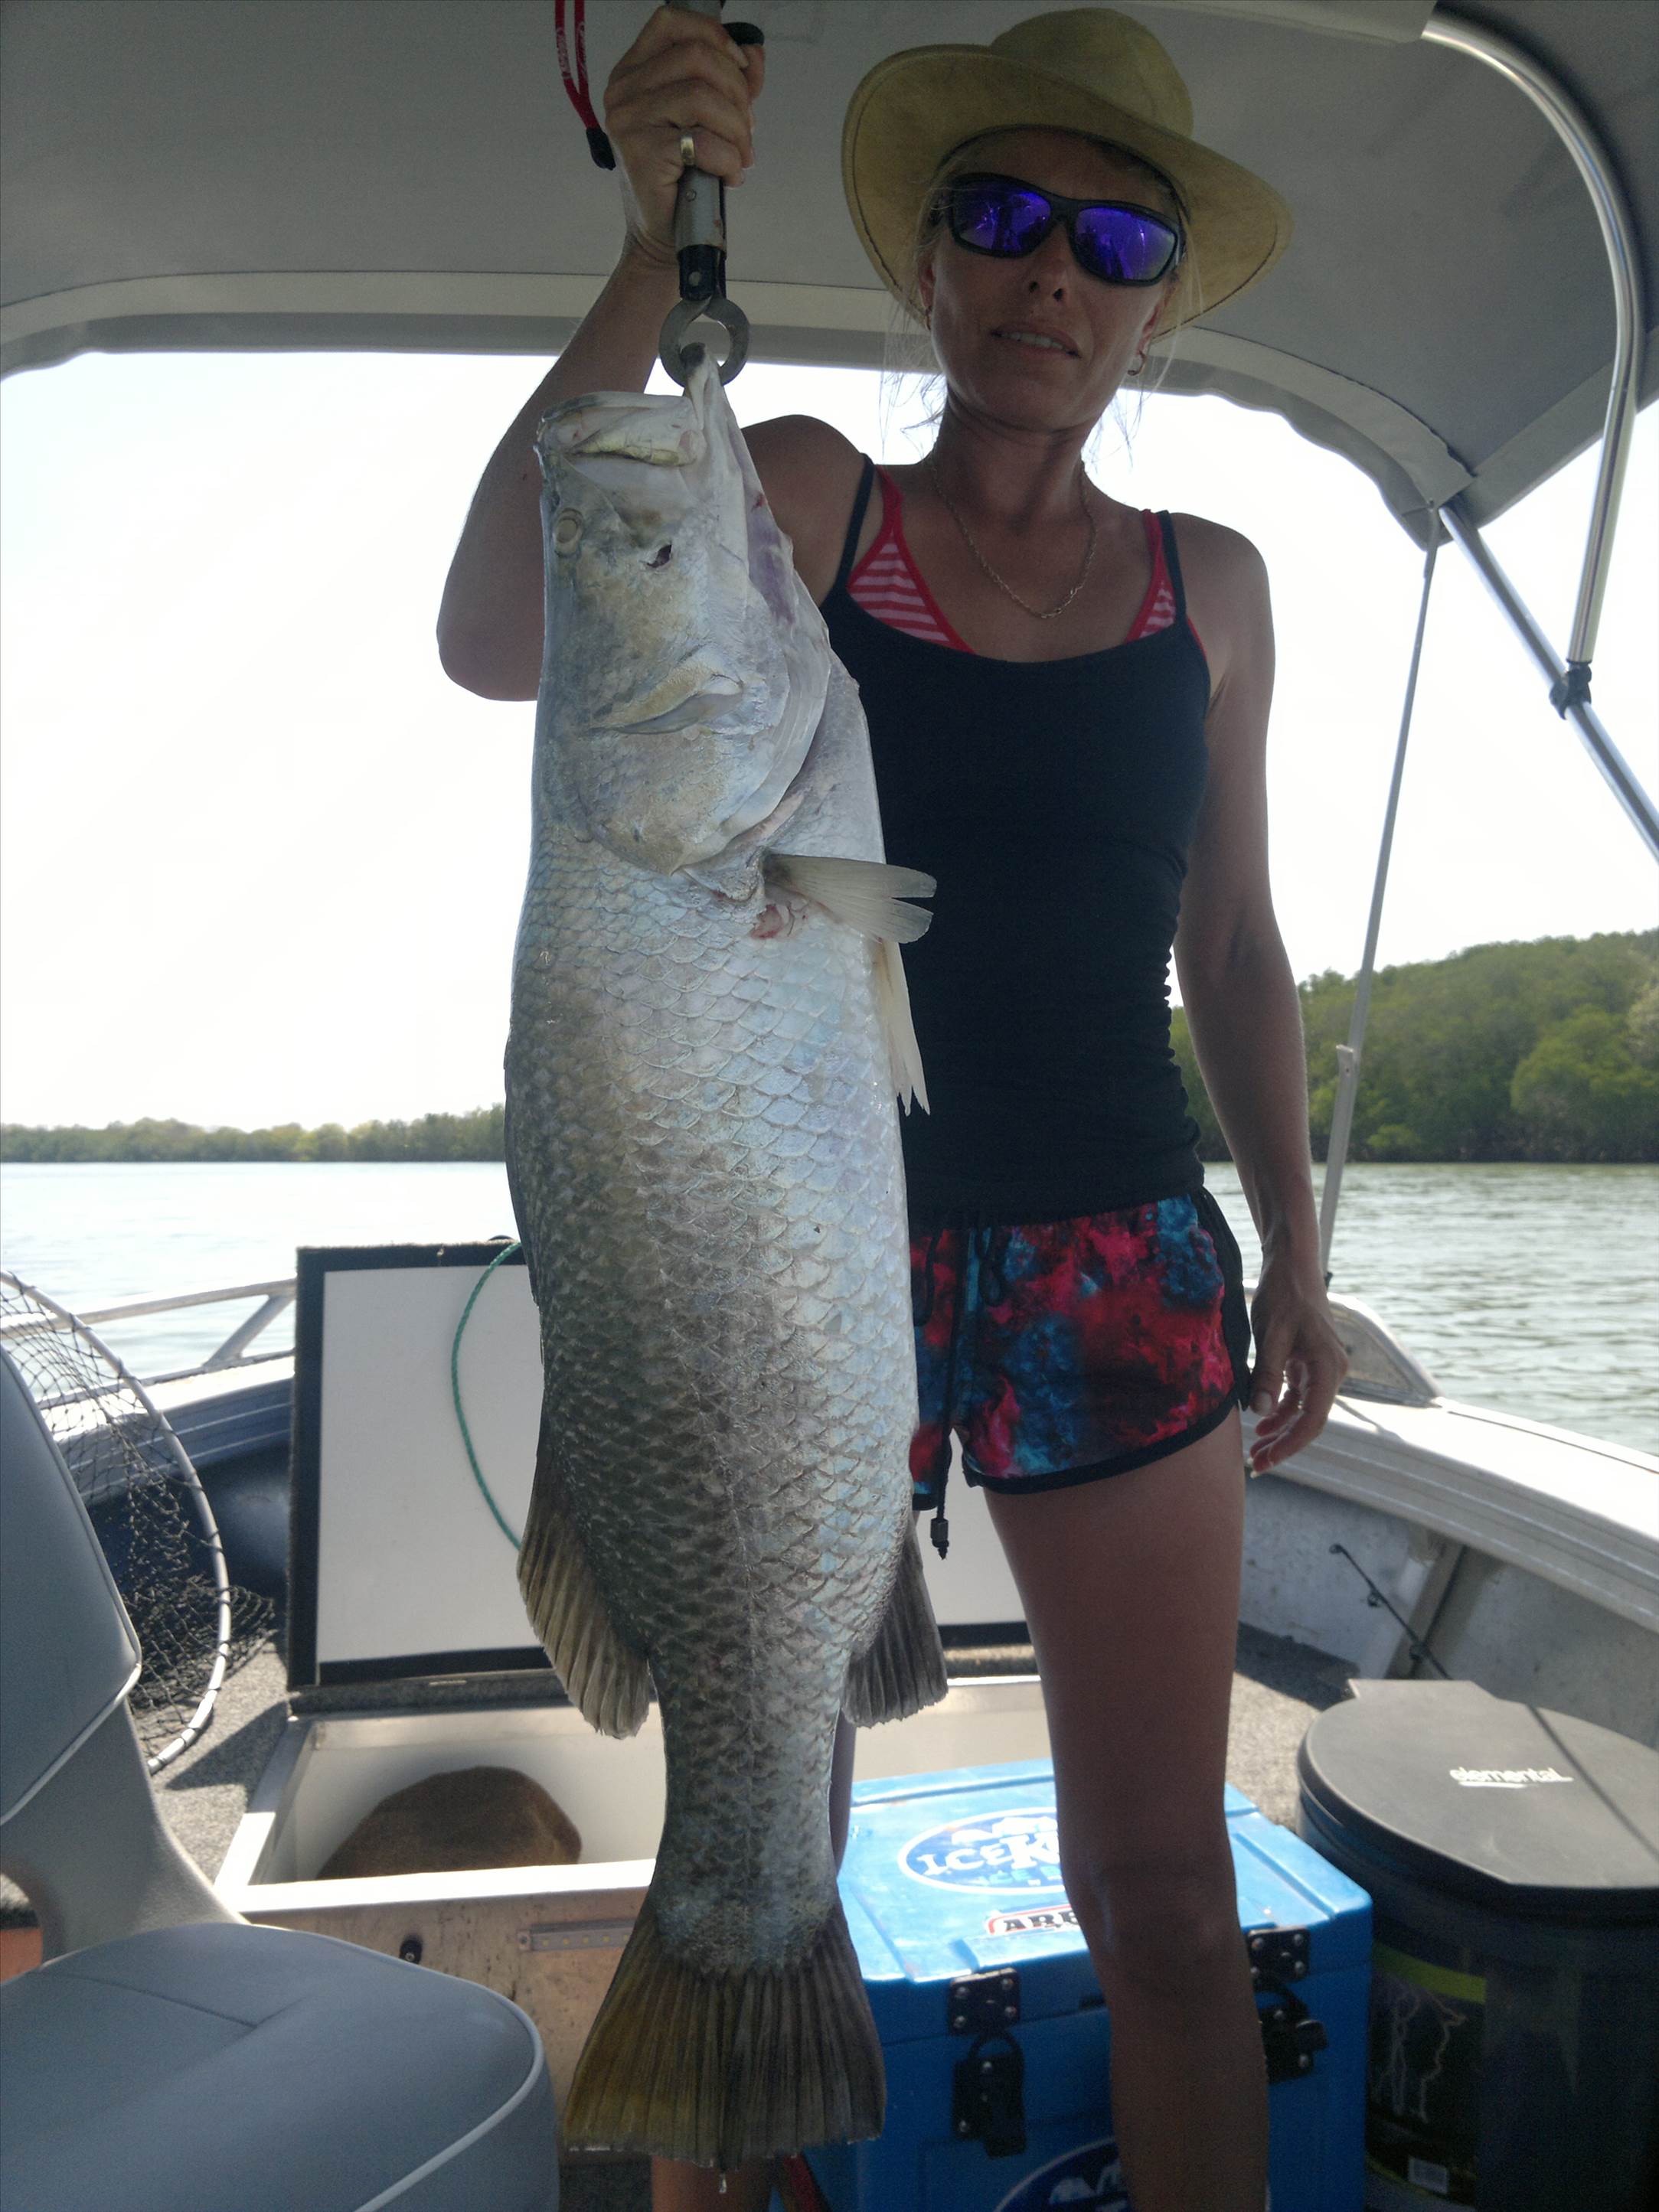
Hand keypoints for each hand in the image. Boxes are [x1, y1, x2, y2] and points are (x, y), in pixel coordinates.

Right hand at [603, 5, 764, 265]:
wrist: (664, 234)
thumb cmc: (684, 176)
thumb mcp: (708, 119)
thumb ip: (729, 82)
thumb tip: (755, 55)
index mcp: (634, 71)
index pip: (671, 21)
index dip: (714, 35)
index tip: (740, 67)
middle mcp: (624, 90)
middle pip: (696, 57)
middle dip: (737, 92)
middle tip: (746, 129)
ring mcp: (628, 121)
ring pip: (702, 97)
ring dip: (737, 130)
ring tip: (740, 157)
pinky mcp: (641, 154)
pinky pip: (703, 142)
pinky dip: (729, 160)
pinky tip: (729, 177)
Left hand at [1246, 1254, 1347, 1473]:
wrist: (1291, 1263)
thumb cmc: (1282, 1294)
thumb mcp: (1270, 1334)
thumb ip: (1267, 1373)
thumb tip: (1260, 1412)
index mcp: (1328, 1366)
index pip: (1313, 1419)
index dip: (1290, 1444)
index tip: (1266, 1460)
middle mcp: (1332, 1370)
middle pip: (1309, 1420)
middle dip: (1283, 1444)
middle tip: (1256, 1465)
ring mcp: (1322, 1367)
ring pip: (1303, 1410)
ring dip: (1280, 1430)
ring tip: (1255, 1450)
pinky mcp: (1309, 1361)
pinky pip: (1298, 1395)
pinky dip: (1281, 1410)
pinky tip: (1261, 1422)